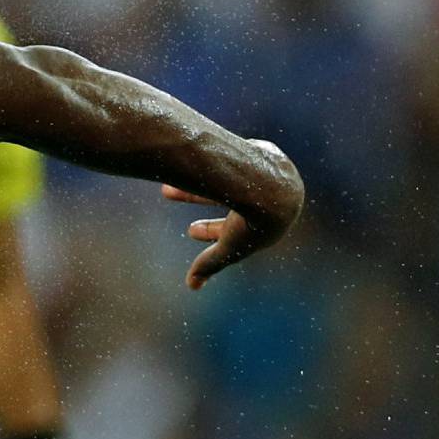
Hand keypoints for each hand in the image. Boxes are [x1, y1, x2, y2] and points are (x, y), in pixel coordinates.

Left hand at [161, 140, 302, 288]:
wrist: (270, 186)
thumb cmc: (252, 222)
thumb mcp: (229, 247)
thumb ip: (211, 263)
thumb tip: (192, 286)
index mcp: (267, 222)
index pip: (236, 228)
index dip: (212, 231)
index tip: (189, 231)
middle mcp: (270, 197)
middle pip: (229, 198)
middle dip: (197, 198)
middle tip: (167, 193)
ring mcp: (270, 174)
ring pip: (229, 174)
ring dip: (198, 176)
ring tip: (169, 174)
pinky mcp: (267, 152)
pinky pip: (239, 155)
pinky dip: (222, 159)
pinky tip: (201, 154)